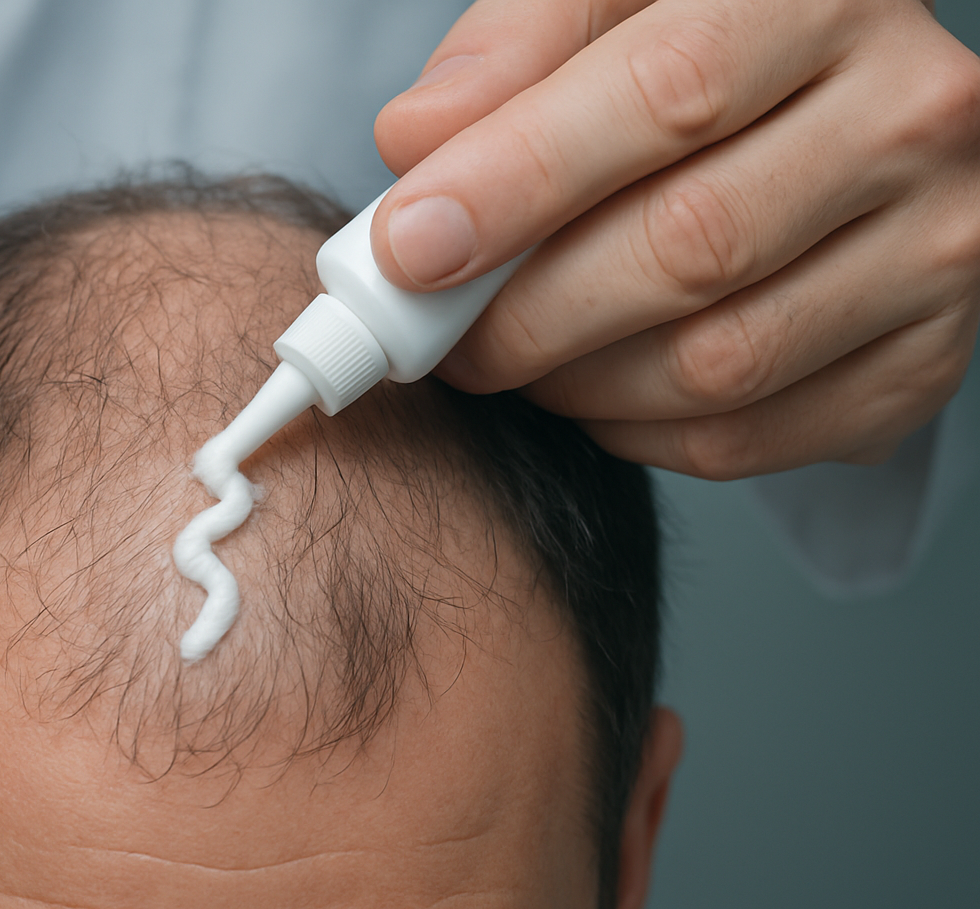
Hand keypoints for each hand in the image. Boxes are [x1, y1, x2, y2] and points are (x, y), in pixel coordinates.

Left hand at [373, 0, 979, 477]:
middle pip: (690, 249)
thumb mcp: (608, 6)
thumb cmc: (701, 56)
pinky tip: (591, 387)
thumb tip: (415, 145)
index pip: (666, 96)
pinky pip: (745, 438)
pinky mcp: (921, 361)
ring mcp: (935, 250)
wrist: (833, 117)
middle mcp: (910, 120)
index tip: (410, 246)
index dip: (519, 183)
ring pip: (715, 364)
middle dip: (526, 314)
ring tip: (510, 353)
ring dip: (571, 383)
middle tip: (437, 333)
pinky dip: (633, 432)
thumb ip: (513, 52)